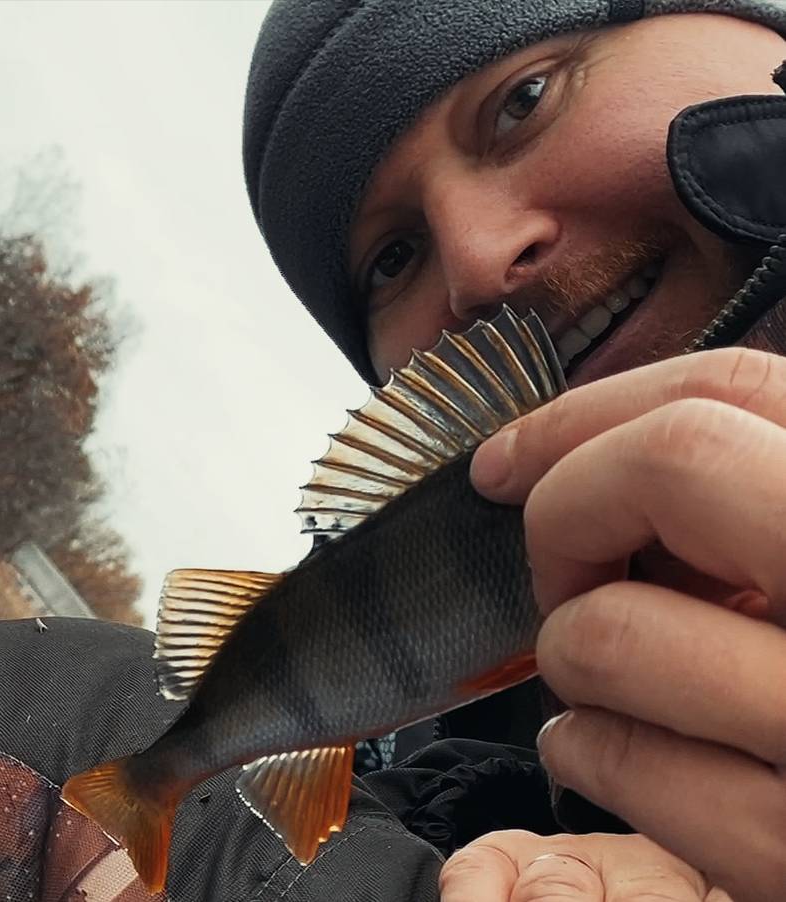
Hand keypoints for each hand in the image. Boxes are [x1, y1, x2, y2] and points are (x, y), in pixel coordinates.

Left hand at [469, 348, 785, 901]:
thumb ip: (757, 508)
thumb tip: (601, 465)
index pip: (730, 393)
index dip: (583, 418)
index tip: (509, 461)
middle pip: (675, 460)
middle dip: (573, 511)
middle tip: (568, 573)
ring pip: (609, 627)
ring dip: (570, 655)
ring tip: (617, 685)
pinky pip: (615, 758)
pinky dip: (582, 749)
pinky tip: (616, 753)